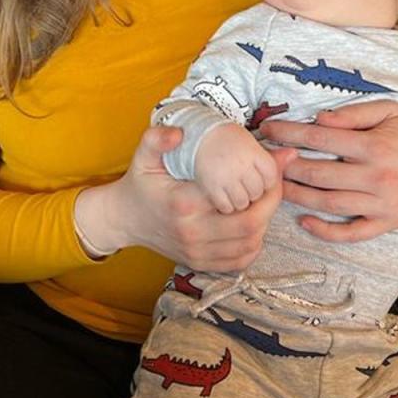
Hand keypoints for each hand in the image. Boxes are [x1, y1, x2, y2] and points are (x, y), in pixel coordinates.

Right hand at [75, 126, 295, 271]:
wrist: (124, 219)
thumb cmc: (139, 184)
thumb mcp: (143, 156)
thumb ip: (157, 139)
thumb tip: (180, 133)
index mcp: (184, 203)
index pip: (238, 199)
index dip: (263, 186)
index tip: (271, 170)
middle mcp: (193, 232)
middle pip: (250, 225)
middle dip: (271, 205)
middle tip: (274, 186)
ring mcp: (196, 252)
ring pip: (249, 245)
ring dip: (264, 224)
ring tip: (264, 203)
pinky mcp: (199, 263)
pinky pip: (238, 262)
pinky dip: (253, 246)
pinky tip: (252, 227)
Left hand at [258, 100, 397, 243]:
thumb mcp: (391, 111)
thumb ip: (354, 114)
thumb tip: (319, 119)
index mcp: (374, 146)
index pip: (320, 139)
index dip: (289, 134)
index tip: (268, 131)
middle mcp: (375, 177)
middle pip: (318, 174)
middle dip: (286, 166)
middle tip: (264, 160)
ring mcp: (380, 204)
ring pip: (328, 203)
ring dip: (297, 196)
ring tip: (276, 186)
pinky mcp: (385, 223)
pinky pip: (351, 232)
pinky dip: (325, 231)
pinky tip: (304, 221)